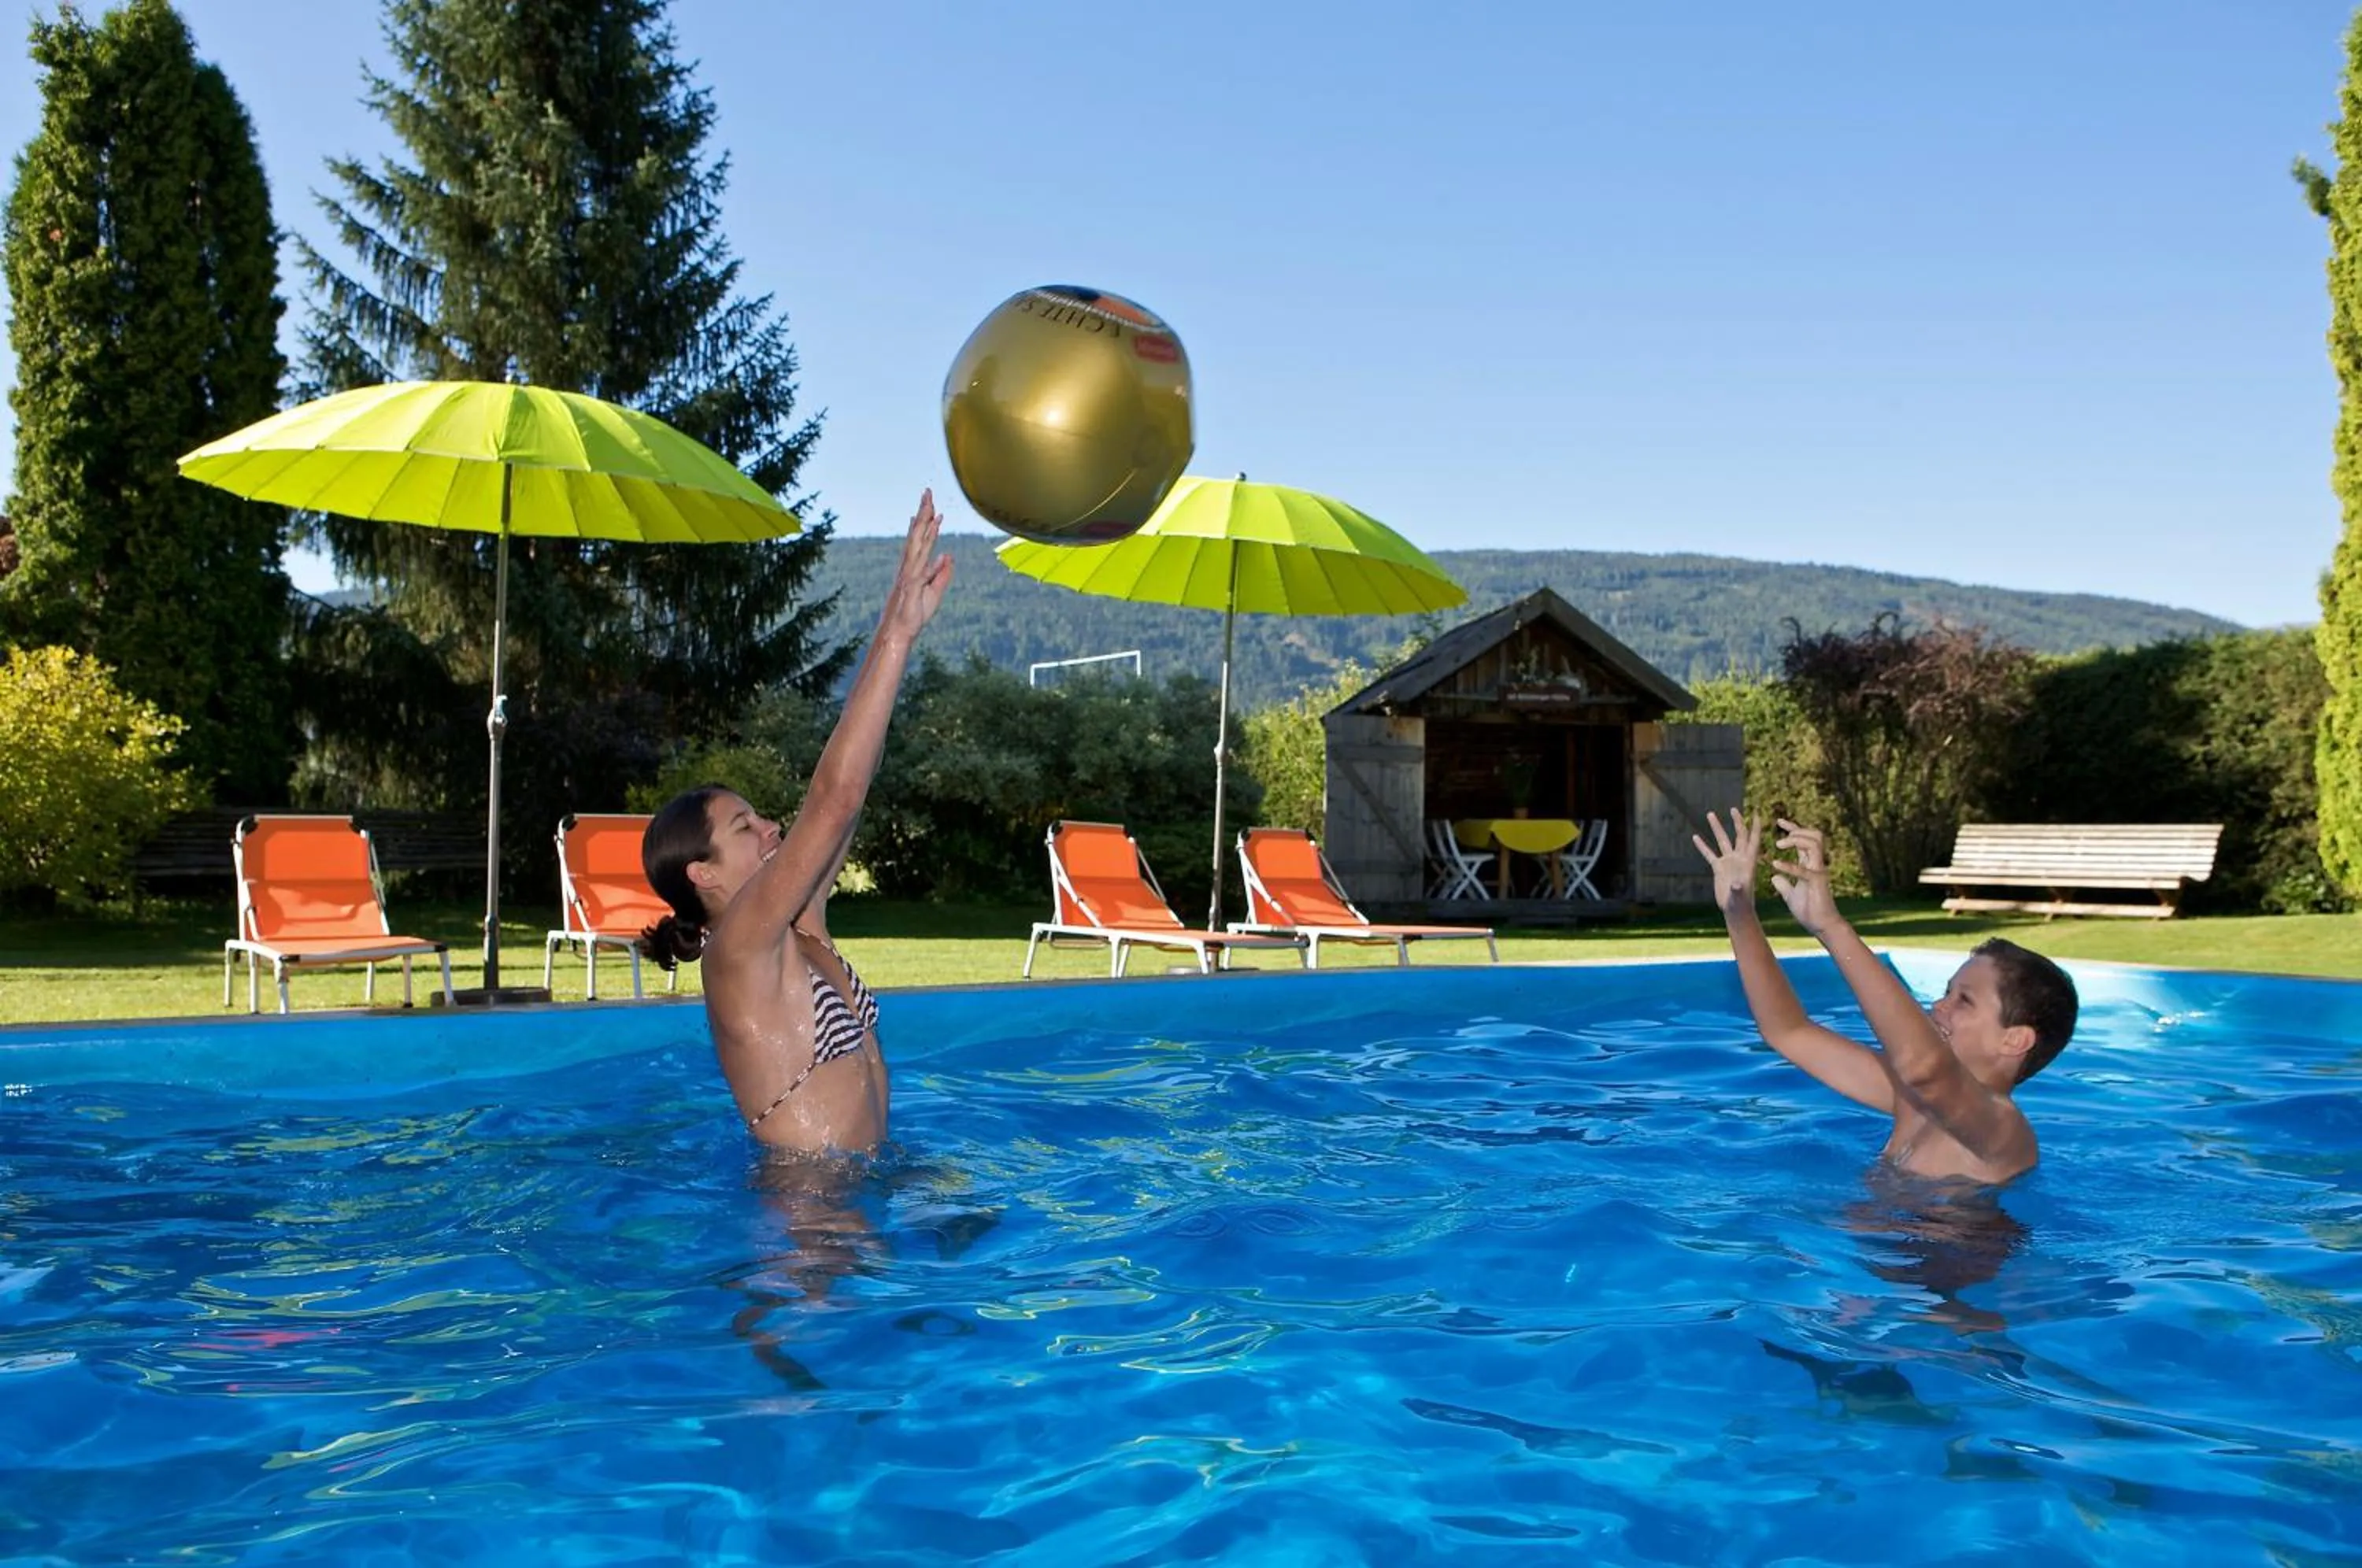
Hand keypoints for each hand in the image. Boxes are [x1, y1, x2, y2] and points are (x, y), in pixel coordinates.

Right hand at [879, 489, 952, 642]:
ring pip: (918, 548)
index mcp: (915, 567)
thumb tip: (948, 555)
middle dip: (923, 514)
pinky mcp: (912, 590)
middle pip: (917, 536)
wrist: (900, 631)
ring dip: (925, 530)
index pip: (921, 540)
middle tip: (927, 494)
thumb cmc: (915, 612)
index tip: (931, 506)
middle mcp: (910, 567)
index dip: (926, 523)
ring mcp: (910, 577)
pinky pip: (923, 576)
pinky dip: (931, 566)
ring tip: (932, 512)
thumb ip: (942, 573)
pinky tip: (940, 555)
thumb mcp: (935, 591)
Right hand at [1691, 808, 1760, 914]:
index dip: (1756, 827)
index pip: (1753, 840)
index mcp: (1749, 861)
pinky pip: (1709, 854)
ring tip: (1710, 814)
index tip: (1757, 813)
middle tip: (1734, 809)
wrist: (1735, 910)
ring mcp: (1728, 862)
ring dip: (1717, 827)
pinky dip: (1702, 846)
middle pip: (1739, 835)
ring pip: (1722, 840)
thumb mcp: (1740, 896)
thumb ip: (1738, 889)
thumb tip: (1735, 884)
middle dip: (1737, 822)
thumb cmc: (1742, 903)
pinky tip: (1695, 837)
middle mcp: (1739, 858)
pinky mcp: (1718, 868)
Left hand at [1769, 819, 1842, 936]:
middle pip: (1814, 835)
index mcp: (1809, 865)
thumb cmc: (1808, 910)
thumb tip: (1773, 877)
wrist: (1821, 926)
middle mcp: (1816, 865)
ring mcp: (1818, 872)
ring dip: (1795, 841)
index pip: (1804, 840)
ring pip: (1814, 844)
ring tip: (1778, 846)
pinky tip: (1775, 865)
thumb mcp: (1790, 895)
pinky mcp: (1817, 883)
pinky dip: (1789, 866)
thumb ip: (1783, 884)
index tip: (1779, 821)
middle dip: (1796, 830)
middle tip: (1779, 839)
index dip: (1793, 828)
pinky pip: (1804, 870)